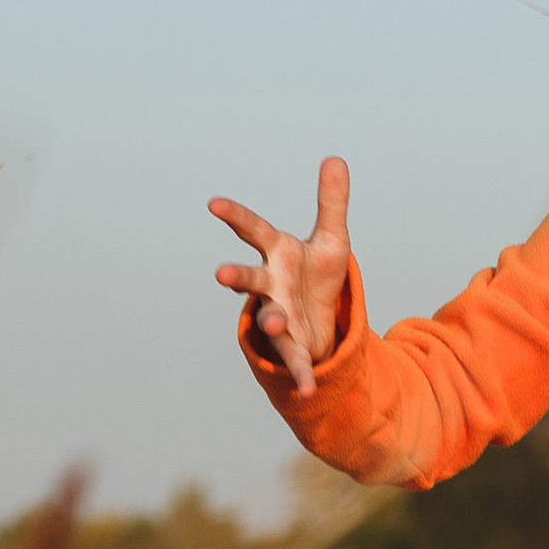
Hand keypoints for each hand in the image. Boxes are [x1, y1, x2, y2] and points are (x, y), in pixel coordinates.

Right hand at [210, 157, 350, 397]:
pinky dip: (301, 375)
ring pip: (270, 317)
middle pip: (250, 278)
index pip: (255, 231)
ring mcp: (278, 315)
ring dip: (271, 320)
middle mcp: (271, 284)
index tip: (213, 203)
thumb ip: (331, 202)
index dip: (235, 217)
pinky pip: (295, 359)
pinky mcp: (293, 344)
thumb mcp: (332, 238)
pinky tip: (307, 390)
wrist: (322, 317)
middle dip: (237, 276)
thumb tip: (335, 158)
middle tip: (221, 273)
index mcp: (279, 253)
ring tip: (273, 323)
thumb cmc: (317, 273)